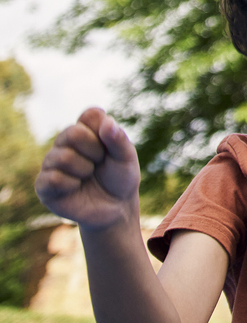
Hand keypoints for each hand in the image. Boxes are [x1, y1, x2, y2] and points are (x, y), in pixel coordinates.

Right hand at [36, 107, 141, 231]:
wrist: (114, 207)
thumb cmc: (120, 178)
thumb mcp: (127, 158)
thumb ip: (119, 140)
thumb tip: (107, 122)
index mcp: (86, 131)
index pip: (90, 115)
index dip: (103, 130)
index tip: (110, 145)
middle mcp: (65, 143)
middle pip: (71, 132)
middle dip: (94, 150)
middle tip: (99, 162)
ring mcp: (52, 163)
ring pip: (62, 157)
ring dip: (84, 169)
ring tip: (88, 176)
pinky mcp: (43, 185)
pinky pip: (52, 178)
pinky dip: (72, 184)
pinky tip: (76, 188)